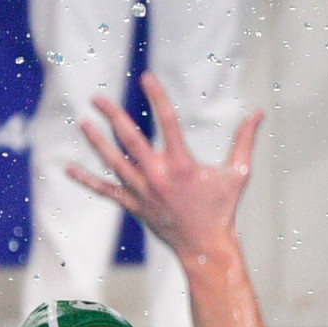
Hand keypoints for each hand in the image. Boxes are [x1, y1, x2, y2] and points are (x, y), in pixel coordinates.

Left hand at [68, 72, 261, 265]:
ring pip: (114, 162)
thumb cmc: (223, 210)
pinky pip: (106, 191)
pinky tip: (68, 169)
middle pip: (130, 139)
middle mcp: (158, 176)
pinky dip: (87, 180)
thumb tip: (259, 113)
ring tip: (83, 123)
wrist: (205, 249)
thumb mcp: (239, 173)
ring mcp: (143, 192)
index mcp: (182, 164)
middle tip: (98, 98)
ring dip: (97, 142)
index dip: (157, 96)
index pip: (168, 121)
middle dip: (112, 116)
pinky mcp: (134, 206)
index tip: (146, 76)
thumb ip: (245, 141)